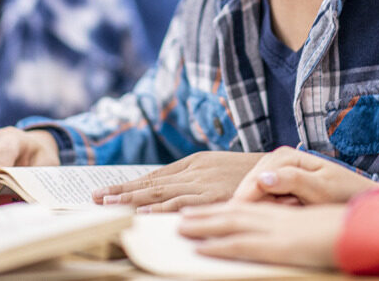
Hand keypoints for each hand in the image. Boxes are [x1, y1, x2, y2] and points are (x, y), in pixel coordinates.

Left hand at [92, 151, 265, 211]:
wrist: (282, 171)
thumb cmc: (250, 176)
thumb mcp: (219, 170)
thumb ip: (195, 179)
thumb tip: (167, 195)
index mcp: (195, 162)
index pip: (154, 176)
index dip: (129, 185)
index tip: (105, 191)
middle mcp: (195, 170)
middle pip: (152, 183)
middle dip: (122, 192)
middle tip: (96, 198)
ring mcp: (204, 183)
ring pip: (160, 193)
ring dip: (132, 200)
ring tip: (109, 205)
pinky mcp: (214, 196)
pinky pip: (182, 205)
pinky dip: (161, 210)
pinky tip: (143, 215)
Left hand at [178, 202, 347, 268]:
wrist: (365, 228)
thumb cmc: (346, 228)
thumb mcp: (315, 223)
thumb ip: (293, 223)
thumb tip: (276, 228)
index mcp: (285, 211)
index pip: (248, 208)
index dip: (223, 210)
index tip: (203, 213)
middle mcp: (276, 216)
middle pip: (233, 211)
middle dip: (205, 214)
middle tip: (181, 217)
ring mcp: (277, 229)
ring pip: (232, 224)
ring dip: (204, 225)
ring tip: (182, 228)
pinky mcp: (280, 245)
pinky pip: (243, 245)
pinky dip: (220, 245)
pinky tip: (203, 248)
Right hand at [232, 146, 378, 204]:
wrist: (359, 197)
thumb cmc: (344, 193)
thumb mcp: (321, 189)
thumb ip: (292, 181)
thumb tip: (262, 178)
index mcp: (285, 156)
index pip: (255, 180)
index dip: (254, 201)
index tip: (268, 217)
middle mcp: (277, 159)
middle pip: (252, 187)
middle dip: (265, 204)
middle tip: (292, 209)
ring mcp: (277, 171)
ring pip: (257, 196)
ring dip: (271, 207)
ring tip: (296, 207)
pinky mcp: (279, 185)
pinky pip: (265, 200)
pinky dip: (275, 207)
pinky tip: (293, 208)